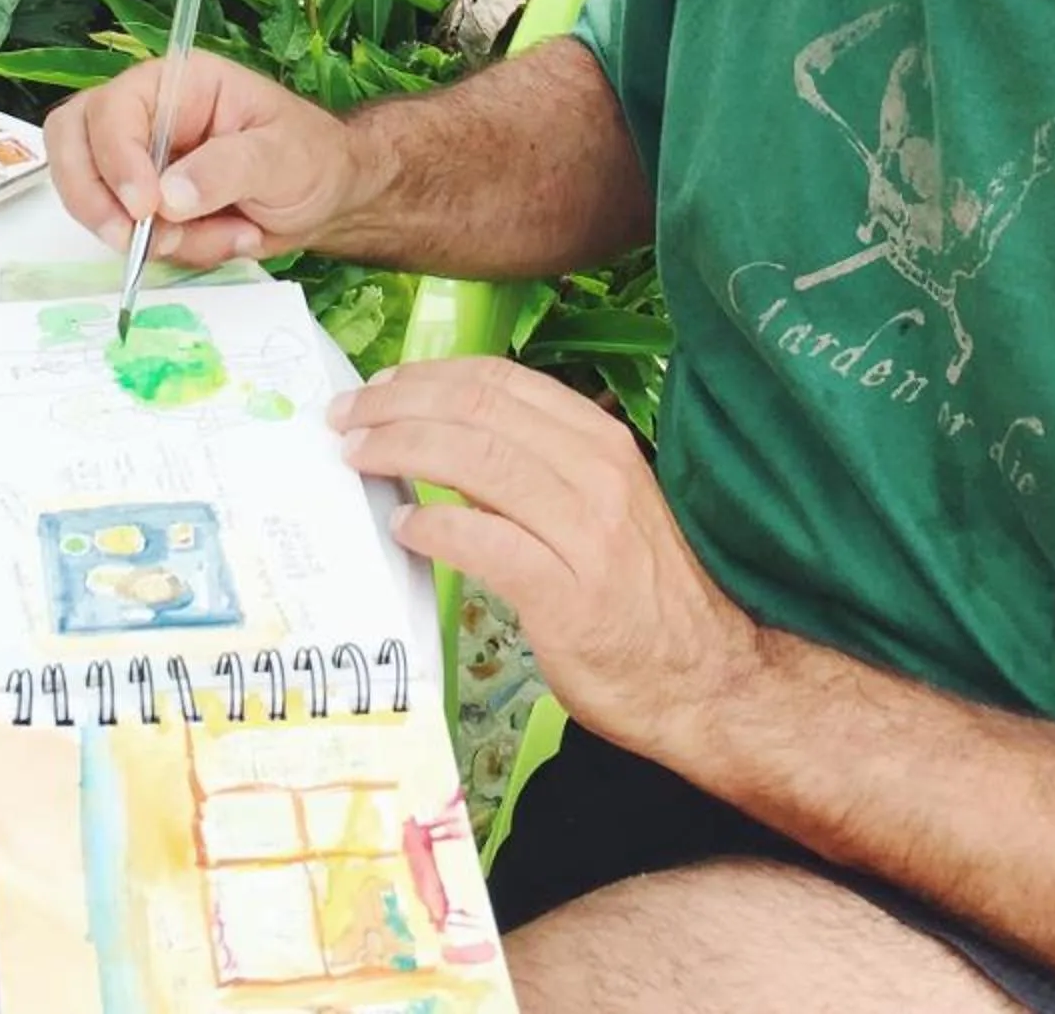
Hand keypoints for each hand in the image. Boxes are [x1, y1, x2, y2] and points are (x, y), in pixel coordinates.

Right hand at [44, 53, 369, 267]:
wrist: (327, 198)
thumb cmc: (311, 157)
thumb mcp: (281, 156)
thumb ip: (226, 169)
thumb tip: (168, 198)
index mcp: (177, 85)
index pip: (113, 110)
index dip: (116, 158)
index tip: (144, 207)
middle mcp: (145, 117)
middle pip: (71, 143)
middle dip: (92, 198)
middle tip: (130, 240)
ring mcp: (137, 163)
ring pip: (90, 197)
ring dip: (148, 236)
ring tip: (223, 235)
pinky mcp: (143, 207)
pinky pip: (127, 237)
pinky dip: (172, 253)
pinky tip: (226, 239)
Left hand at [333, 357, 762, 754]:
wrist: (709, 679)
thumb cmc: (643, 597)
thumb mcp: (600, 510)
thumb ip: (537, 475)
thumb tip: (447, 448)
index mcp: (601, 442)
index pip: (501, 380)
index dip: (428, 375)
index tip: (379, 387)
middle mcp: (598, 473)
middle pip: (478, 409)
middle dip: (398, 405)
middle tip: (345, 418)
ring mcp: (586, 532)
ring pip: (475, 460)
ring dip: (401, 450)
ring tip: (356, 458)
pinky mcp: (568, 595)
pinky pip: (485, 542)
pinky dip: (435, 528)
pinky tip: (403, 529)